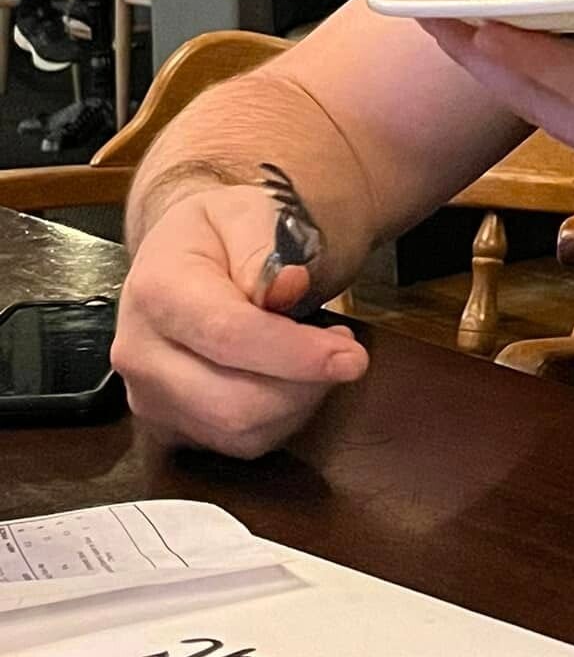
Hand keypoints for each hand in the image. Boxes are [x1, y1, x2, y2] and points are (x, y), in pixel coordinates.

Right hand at [112, 187, 368, 458]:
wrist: (185, 254)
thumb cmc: (222, 231)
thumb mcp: (248, 211)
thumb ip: (267, 247)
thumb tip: (288, 286)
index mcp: (156, 290)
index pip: (228, 336)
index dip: (296, 354)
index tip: (350, 356)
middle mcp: (139, 353)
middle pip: (234, 403)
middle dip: (306, 385)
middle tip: (344, 349)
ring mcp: (148, 399)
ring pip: (242, 433)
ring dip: (300, 402)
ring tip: (317, 354)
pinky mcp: (170, 428)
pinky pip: (240, 444)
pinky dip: (282, 418)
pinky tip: (292, 378)